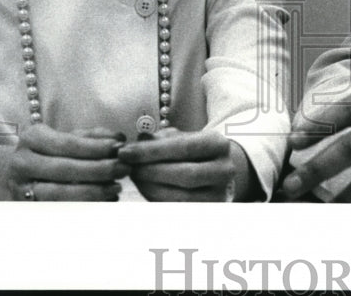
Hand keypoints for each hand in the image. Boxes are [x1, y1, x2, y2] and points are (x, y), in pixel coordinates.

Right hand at [7, 125, 128, 200]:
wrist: (25, 175)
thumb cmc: (56, 152)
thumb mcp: (71, 137)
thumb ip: (94, 137)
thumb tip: (118, 139)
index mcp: (32, 138)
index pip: (67, 143)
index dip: (95, 147)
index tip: (119, 148)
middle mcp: (21, 163)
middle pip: (64, 169)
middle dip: (98, 170)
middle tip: (123, 169)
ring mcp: (20, 189)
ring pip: (59, 194)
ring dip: (93, 192)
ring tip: (116, 187)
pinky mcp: (28, 209)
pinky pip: (58, 210)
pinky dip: (85, 207)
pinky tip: (105, 201)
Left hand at [117, 128, 237, 201]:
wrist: (215, 171)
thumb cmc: (191, 152)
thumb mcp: (180, 138)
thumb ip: (159, 139)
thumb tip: (138, 141)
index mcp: (219, 145)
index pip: (185, 147)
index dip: (152, 151)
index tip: (125, 152)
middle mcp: (225, 170)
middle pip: (186, 174)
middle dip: (151, 171)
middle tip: (128, 167)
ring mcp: (219, 194)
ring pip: (182, 197)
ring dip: (151, 188)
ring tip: (135, 177)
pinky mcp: (209, 211)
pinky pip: (179, 209)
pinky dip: (157, 199)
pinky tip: (145, 188)